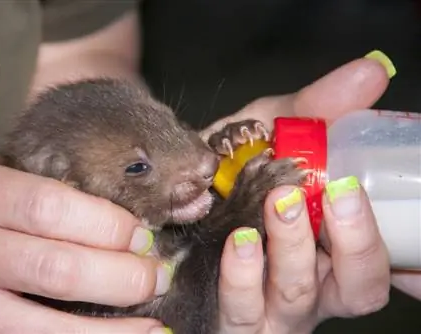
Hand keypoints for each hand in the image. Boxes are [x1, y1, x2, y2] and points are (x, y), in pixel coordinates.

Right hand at [0, 159, 170, 333]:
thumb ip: (36, 188)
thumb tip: (116, 202)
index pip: (50, 208)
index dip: (107, 225)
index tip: (143, 237)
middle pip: (56, 269)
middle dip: (122, 277)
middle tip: (157, 276)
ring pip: (45, 327)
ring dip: (111, 331)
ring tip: (154, 324)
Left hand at [201, 53, 395, 332]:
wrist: (181, 181)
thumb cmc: (239, 162)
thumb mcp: (275, 130)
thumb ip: (317, 109)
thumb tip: (371, 72)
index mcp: (333, 249)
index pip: (375, 263)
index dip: (383, 246)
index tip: (351, 194)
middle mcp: (312, 284)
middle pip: (351, 289)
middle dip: (340, 242)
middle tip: (302, 195)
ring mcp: (270, 305)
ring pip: (294, 302)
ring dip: (286, 256)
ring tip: (265, 215)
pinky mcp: (229, 312)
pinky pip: (240, 312)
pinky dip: (240, 279)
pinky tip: (235, 242)